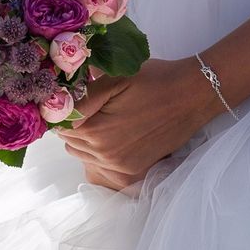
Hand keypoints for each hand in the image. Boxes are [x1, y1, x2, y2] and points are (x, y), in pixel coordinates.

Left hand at [59, 58, 221, 189]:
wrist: (194, 95)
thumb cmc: (155, 80)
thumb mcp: (115, 77)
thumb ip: (81, 95)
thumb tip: (56, 109)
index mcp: (95, 131)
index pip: (60, 126)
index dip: (65, 110)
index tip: (77, 97)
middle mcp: (104, 156)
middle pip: (70, 143)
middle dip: (76, 125)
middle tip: (94, 105)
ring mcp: (120, 167)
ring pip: (84, 155)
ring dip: (87, 140)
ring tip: (107, 119)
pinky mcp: (134, 171)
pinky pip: (103, 167)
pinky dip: (102, 153)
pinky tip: (116, 136)